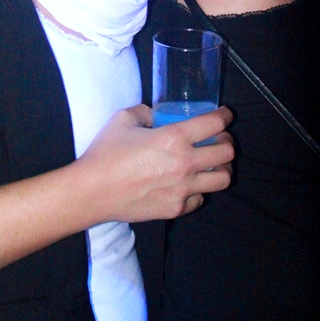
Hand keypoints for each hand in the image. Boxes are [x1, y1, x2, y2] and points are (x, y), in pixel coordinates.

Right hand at [74, 103, 233, 225]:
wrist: (92, 192)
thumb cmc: (105, 153)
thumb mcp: (122, 119)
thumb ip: (144, 112)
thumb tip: (155, 115)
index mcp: (174, 138)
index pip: (214, 124)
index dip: (224, 116)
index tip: (225, 115)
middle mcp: (185, 164)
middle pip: (226, 153)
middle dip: (228, 142)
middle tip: (221, 139)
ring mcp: (183, 189)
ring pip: (223, 179)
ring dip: (222, 168)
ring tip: (214, 164)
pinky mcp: (176, 208)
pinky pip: (201, 199)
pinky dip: (200, 190)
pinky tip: (191, 184)